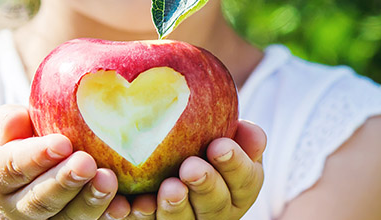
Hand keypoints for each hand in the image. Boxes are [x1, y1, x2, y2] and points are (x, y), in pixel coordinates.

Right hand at [0, 105, 121, 218]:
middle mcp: (18, 206)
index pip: (11, 168)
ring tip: (109, 180)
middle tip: (87, 163)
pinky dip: (110, 215)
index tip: (62, 142)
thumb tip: (14, 123)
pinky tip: (129, 205)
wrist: (31, 176)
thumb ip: (6, 121)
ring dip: (91, 201)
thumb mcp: (5, 126)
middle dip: (64, 182)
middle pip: (40, 200)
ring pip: (69, 217)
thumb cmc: (21, 138)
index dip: (35, 157)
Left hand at [96, 120, 265, 219]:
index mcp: (238, 190)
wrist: (163, 157)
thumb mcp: (226, 135)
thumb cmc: (202, 140)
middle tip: (191, 168)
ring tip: (168, 187)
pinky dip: (139, 214)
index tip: (219, 144)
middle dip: (205, 186)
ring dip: (175, 206)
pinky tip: (132, 203)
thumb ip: (239, 134)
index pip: (245, 181)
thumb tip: (248, 128)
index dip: (235, 165)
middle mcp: (214, 212)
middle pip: (215, 206)